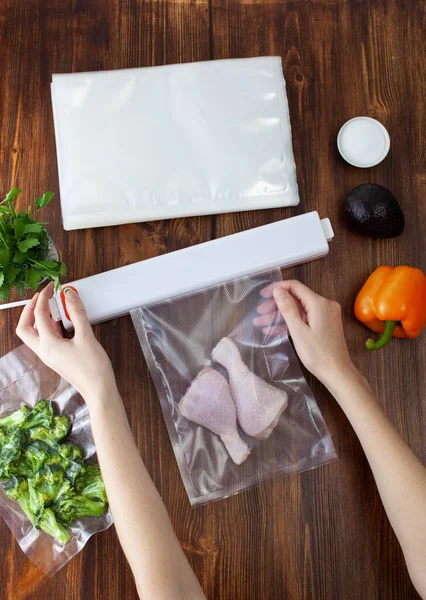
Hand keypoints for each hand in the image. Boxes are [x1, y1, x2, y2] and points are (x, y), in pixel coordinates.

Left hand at [16, 282, 115, 399]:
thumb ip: (77, 313)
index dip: (44, 298)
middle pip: (24, 328)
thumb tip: (70, 295)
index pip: (38, 315)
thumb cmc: (93, 368)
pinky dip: (50, 328)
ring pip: (34, 334)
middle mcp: (44, 351)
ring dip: (39, 319)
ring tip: (54, 308)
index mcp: (48, 345)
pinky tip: (63, 323)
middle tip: (42, 298)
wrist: (99, 389)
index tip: (51, 288)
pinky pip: (45, 340)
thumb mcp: (86, 336)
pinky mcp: (56, 358)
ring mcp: (49, 356)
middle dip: (30, 310)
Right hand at [253, 280, 355, 385]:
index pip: (295, 287)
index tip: (262, 295)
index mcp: (319, 303)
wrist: (337, 373)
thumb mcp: (298, 331)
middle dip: (276, 305)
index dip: (277, 288)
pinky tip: (275, 330)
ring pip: (299, 309)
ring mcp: (326, 315)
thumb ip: (287, 308)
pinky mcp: (325, 324)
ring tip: (261, 323)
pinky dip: (291, 322)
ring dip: (281, 315)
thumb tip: (278, 290)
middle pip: (296, 298)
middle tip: (259, 313)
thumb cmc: (318, 354)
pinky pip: (305, 318)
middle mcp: (325, 305)